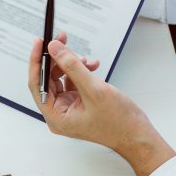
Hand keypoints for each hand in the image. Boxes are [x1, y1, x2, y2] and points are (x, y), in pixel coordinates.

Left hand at [28, 38, 175, 175]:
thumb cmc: (118, 122)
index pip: (37, 84)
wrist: (138, 135)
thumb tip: (54, 49)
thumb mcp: (94, 90)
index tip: (39, 42)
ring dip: (72, 64)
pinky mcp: (79, 103)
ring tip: (87, 61)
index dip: (37, 62)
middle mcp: (59, 113)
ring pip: (62, 78)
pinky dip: (81, 71)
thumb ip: (72, 67)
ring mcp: (69, 108)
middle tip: (62, 40)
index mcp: (56, 116)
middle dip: (57, 59)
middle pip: (48, 79)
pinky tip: (92, 66)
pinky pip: (74, 81)